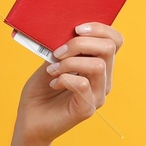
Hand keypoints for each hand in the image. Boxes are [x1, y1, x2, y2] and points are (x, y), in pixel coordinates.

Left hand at [13, 22, 123, 145]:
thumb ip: (61, 46)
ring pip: (98, 65)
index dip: (100, 28)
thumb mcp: (51, 60)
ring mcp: (97, 95)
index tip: (76, 28)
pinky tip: (53, 82)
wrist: (30, 118)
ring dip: (69, 62)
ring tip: (52, 69)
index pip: (115, 41)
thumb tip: (66, 28)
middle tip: (57, 52)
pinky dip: (65, 78)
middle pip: (108, 48)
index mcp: (98, 64)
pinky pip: (83, 84)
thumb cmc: (40, 89)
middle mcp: (103, 80)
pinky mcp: (87, 109)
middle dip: (80, 43)